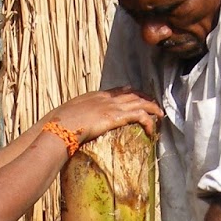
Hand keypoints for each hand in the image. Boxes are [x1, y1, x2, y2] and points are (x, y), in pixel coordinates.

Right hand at [45, 87, 161, 144]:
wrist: (61, 125)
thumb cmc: (60, 123)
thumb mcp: (69, 115)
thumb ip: (77, 116)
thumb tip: (74, 124)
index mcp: (95, 96)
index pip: (118, 90)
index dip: (130, 92)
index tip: (137, 95)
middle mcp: (106, 98)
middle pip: (132, 94)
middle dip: (145, 98)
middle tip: (155, 105)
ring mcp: (112, 106)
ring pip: (140, 102)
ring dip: (152, 108)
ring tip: (160, 115)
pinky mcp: (117, 116)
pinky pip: (140, 116)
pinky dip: (149, 122)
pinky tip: (152, 130)